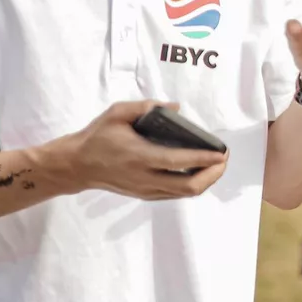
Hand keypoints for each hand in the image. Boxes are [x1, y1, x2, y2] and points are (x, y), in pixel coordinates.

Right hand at [48, 101, 227, 199]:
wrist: (77, 165)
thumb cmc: (98, 136)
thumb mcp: (117, 113)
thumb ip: (145, 107)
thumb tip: (176, 107)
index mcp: (138, 156)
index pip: (177, 161)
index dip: (203, 159)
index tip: (221, 152)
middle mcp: (145, 178)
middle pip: (189, 186)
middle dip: (213, 174)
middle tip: (223, 158)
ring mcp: (146, 190)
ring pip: (185, 193)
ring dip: (206, 180)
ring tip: (216, 164)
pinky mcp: (146, 195)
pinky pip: (176, 194)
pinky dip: (193, 184)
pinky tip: (199, 171)